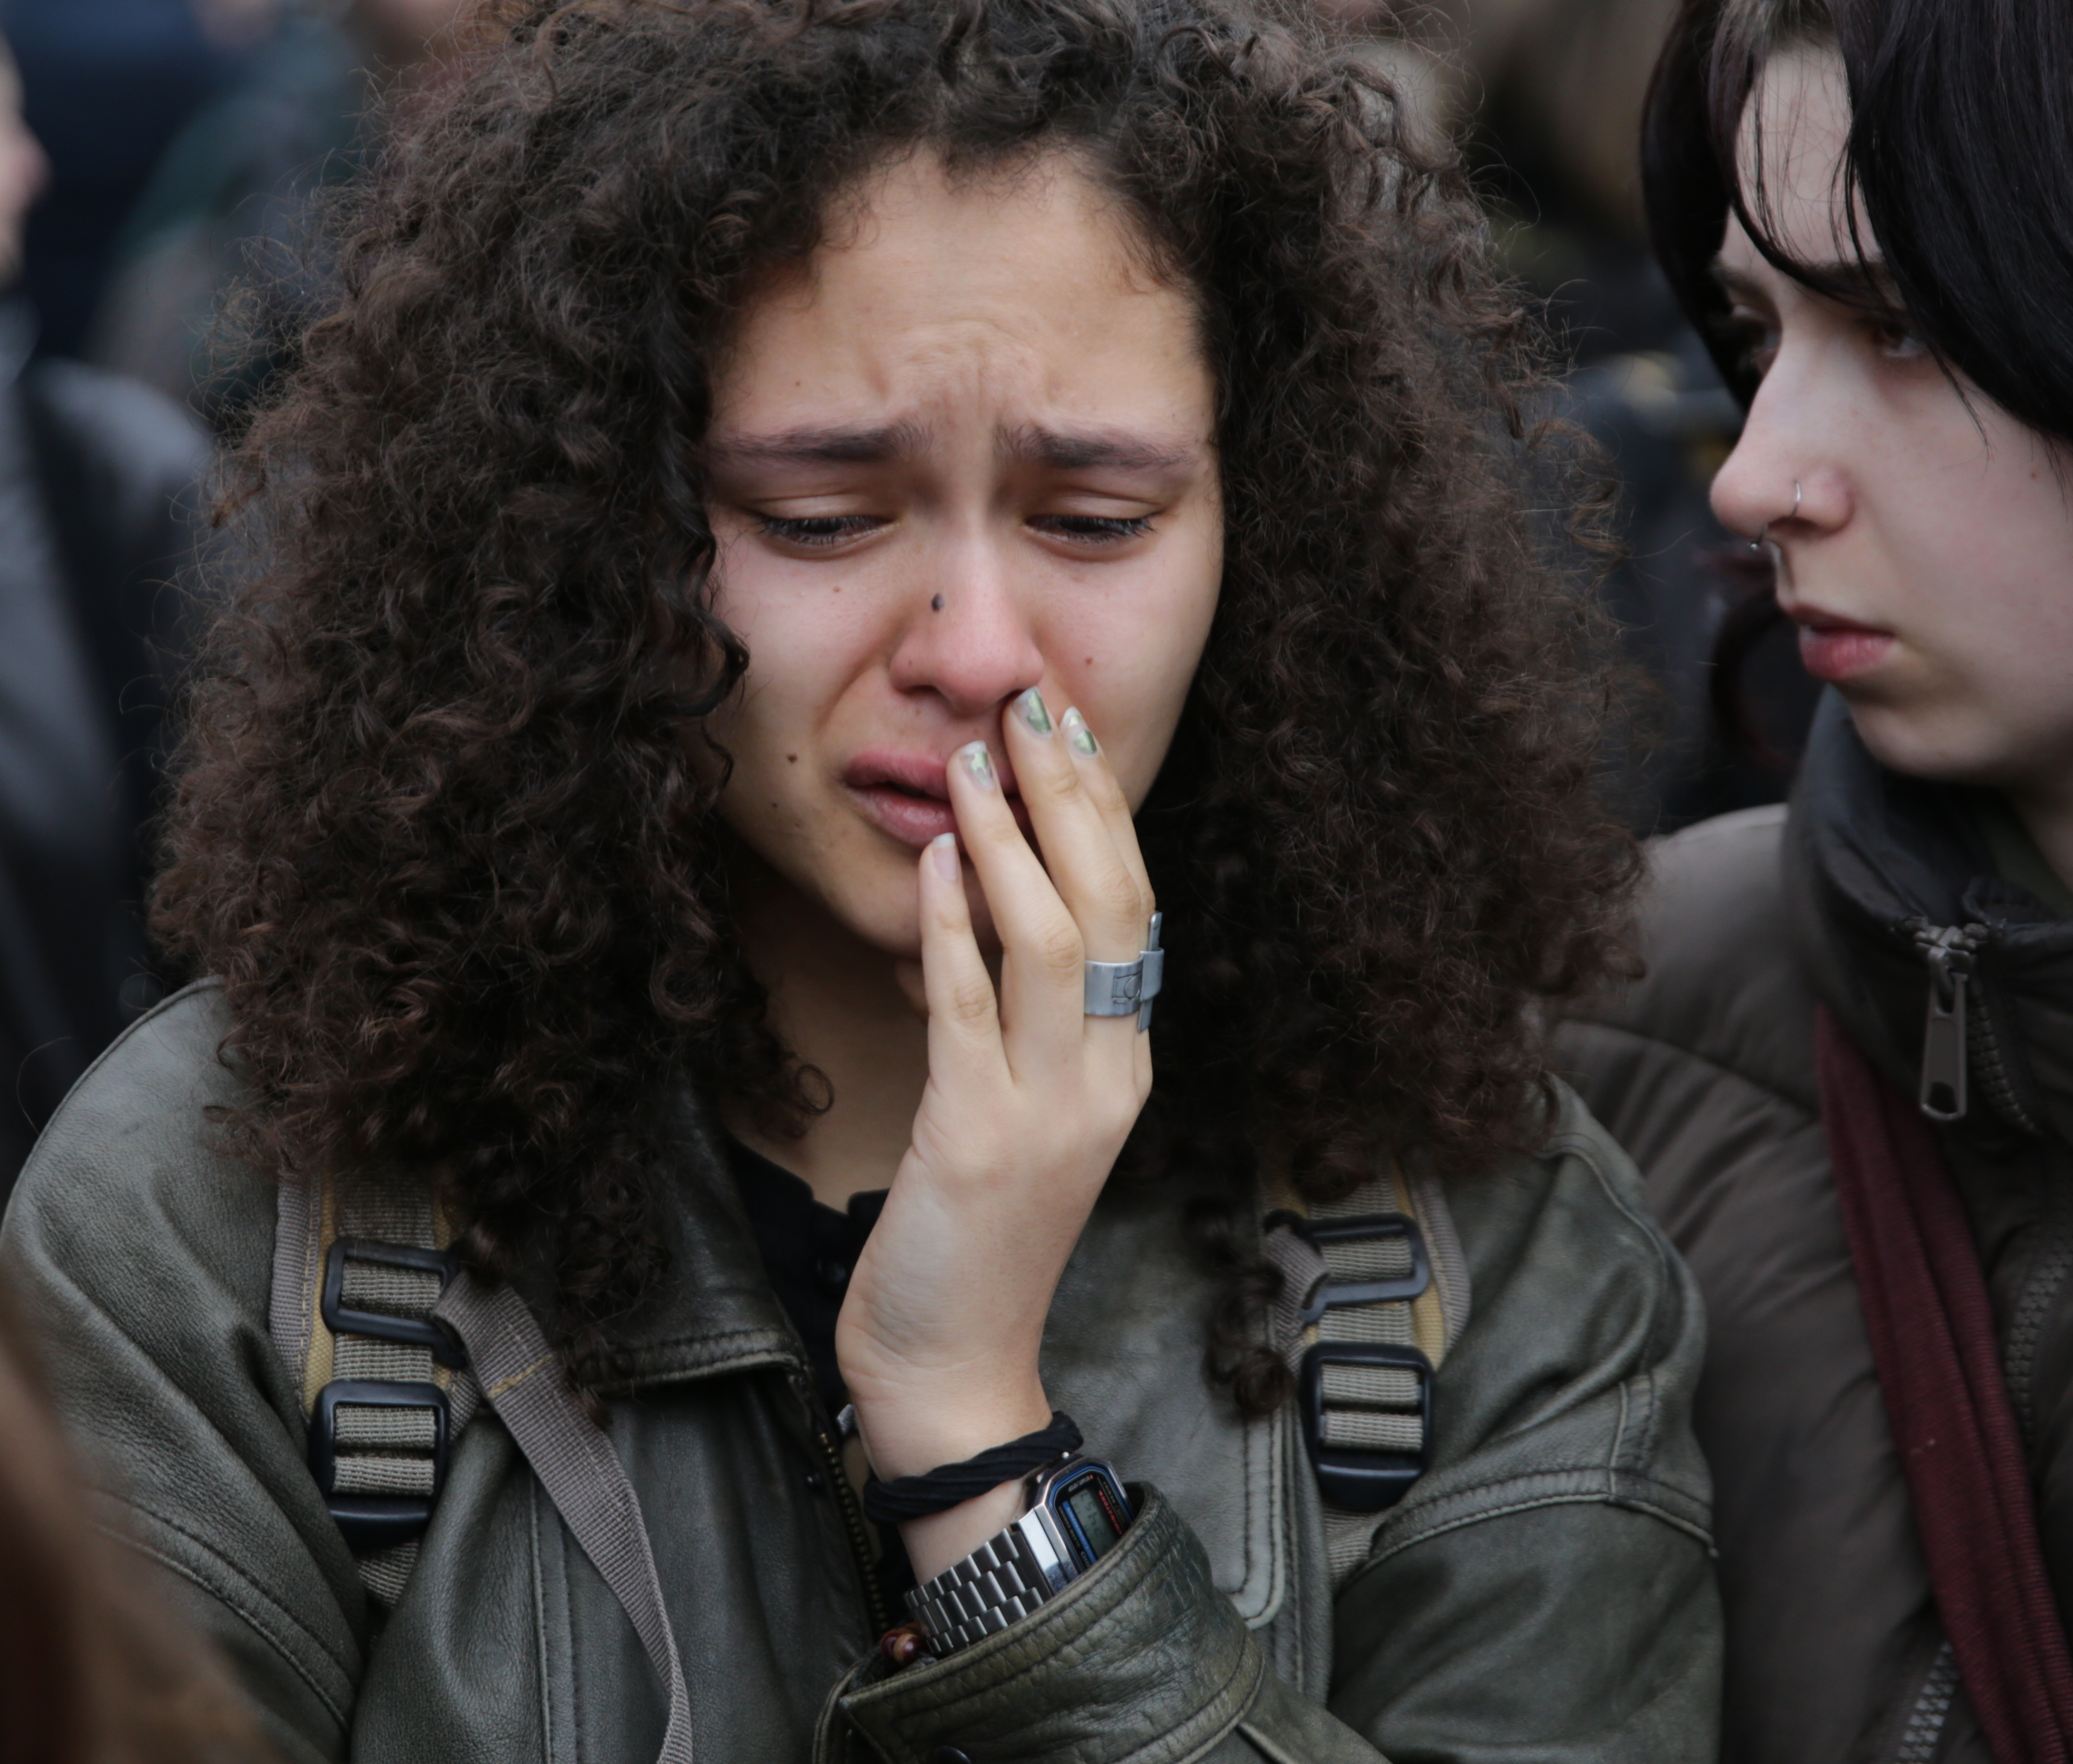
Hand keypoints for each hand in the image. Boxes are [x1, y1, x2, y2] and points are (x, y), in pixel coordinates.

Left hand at [836, 686, 1155, 1577]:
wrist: (955, 1367)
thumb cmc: (972, 1236)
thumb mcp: (1015, 1109)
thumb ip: (1014, 1016)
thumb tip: (982, 902)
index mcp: (1126, 1064)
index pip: (1137, 910)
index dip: (1104, 811)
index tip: (1067, 726)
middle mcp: (1108, 1078)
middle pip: (1114, 907)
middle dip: (1072, 798)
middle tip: (1030, 706)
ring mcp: (1053, 1113)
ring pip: (1057, 944)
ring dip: (1013, 842)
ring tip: (974, 761)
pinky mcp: (982, 1142)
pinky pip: (973, 1011)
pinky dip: (954, 927)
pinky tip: (935, 859)